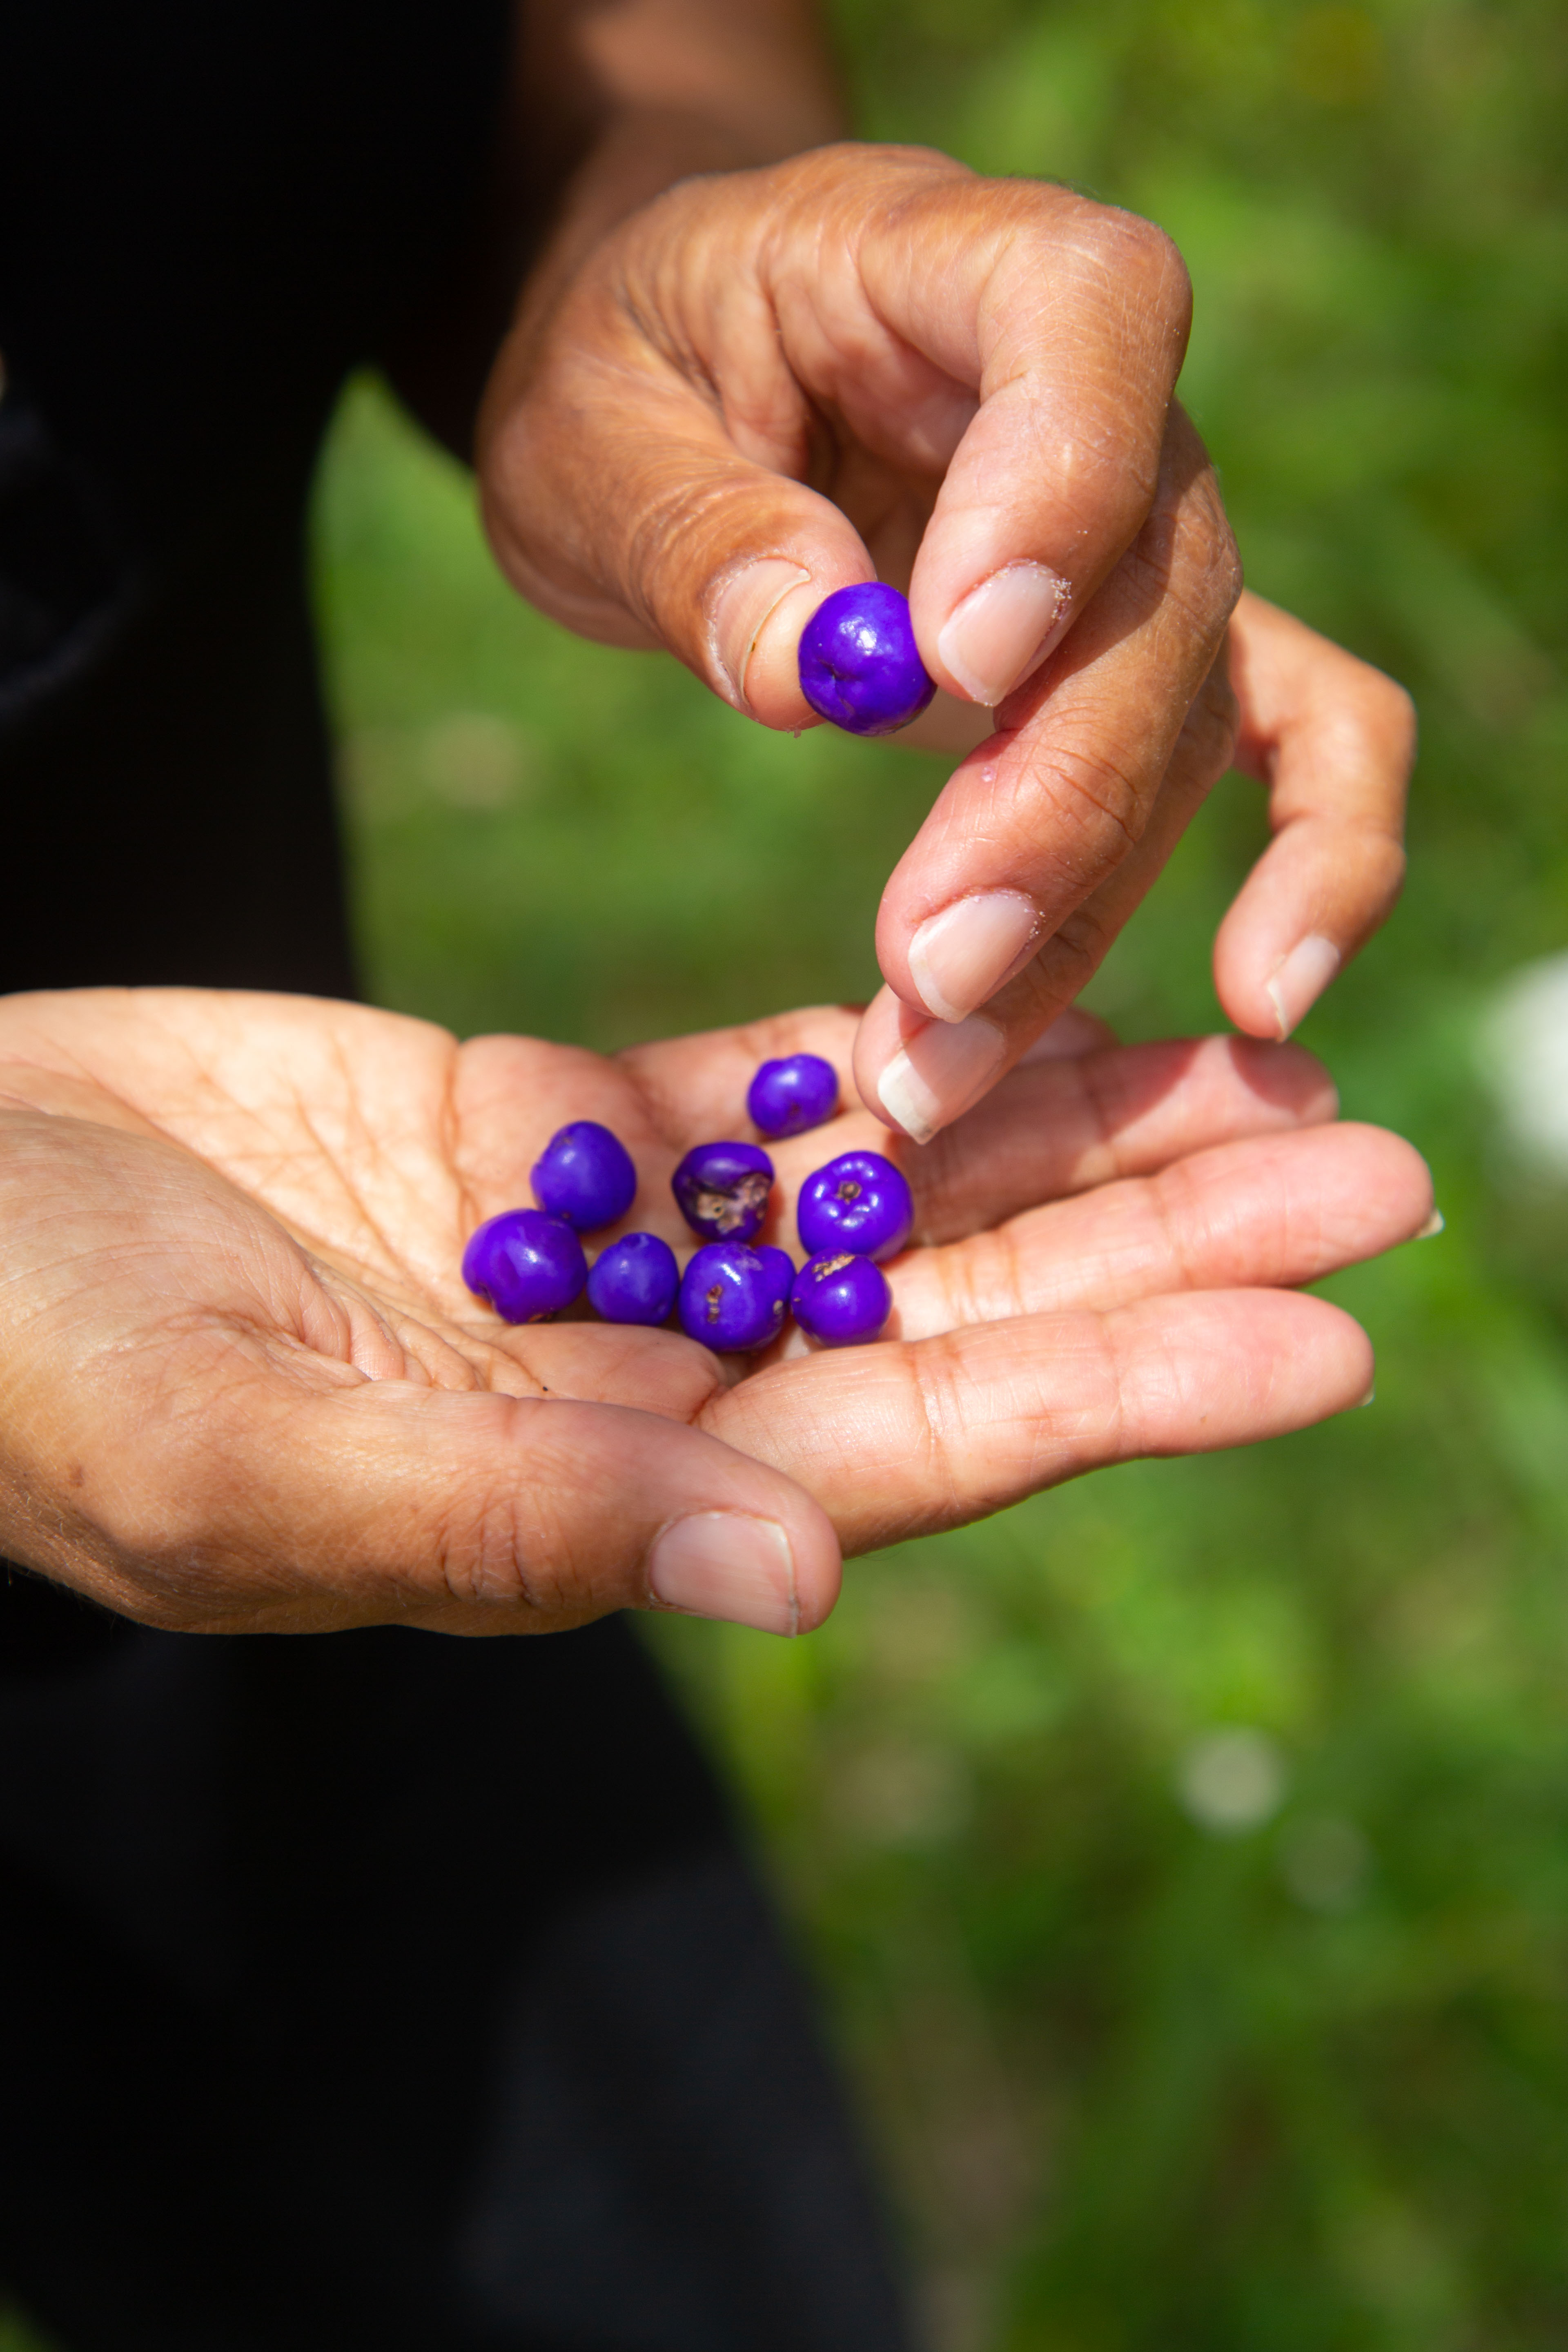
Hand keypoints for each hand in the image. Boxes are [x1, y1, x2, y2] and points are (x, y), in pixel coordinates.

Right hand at [0, 989, 1429, 1637]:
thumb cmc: (16, 1361)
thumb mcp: (230, 1457)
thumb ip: (506, 1525)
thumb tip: (795, 1585)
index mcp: (577, 1502)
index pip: (902, 1451)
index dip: (1115, 1393)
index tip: (1319, 1337)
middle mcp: (625, 1394)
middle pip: (947, 1318)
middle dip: (1159, 1252)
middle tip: (1373, 1176)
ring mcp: (590, 1256)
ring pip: (883, 1191)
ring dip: (1072, 1136)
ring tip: (1269, 1075)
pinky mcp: (533, 1128)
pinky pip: (759, 1086)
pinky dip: (896, 1050)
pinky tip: (1047, 998)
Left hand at [478, 146, 1413, 1137]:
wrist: (679, 385)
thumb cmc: (626, 377)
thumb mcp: (588, 434)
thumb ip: (692, 533)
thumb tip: (821, 669)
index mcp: (958, 261)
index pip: (1084, 327)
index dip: (1053, 497)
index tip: (960, 665)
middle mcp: (1106, 394)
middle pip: (1151, 591)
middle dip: (1049, 804)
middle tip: (928, 974)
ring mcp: (1148, 535)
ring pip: (1189, 719)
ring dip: (1083, 906)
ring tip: (940, 1066)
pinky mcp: (1148, 651)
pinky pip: (1293, 737)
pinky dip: (1316, 857)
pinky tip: (1259, 996)